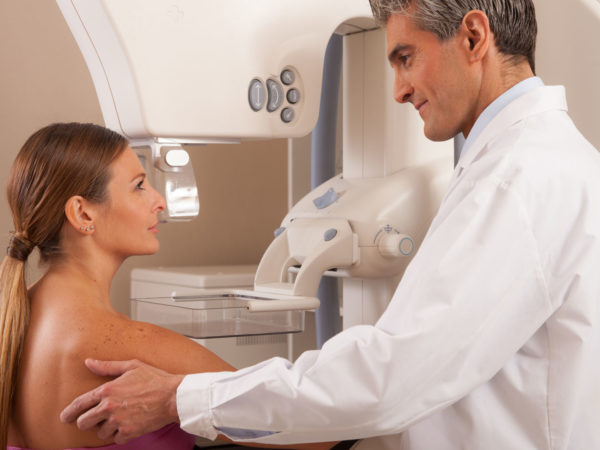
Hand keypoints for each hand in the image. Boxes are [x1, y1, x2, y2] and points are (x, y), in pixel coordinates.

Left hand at [60, 358, 183, 443]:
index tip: (65, 417)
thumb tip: (89, 362)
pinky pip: (116, 439)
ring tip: (118, 419)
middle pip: (84, 423)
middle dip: (87, 422)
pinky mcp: (128, 432)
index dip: (69, 412)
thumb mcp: (131, 366)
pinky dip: (121, 434)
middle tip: (94, 420)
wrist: (174, 396)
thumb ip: (107, 366)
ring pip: (100, 433)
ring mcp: (118, 421)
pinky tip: (129, 425)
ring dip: (106, 428)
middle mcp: (109, 407)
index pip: (79, 404)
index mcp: (107, 390)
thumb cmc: (155, 379)